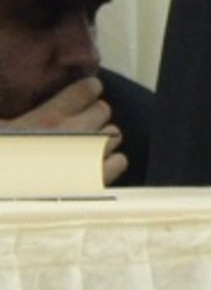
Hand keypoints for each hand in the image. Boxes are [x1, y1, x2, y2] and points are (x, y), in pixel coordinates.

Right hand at [1, 77, 127, 184]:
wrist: (7, 202)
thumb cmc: (4, 158)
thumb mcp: (2, 128)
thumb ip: (11, 115)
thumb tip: (11, 110)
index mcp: (50, 116)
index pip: (90, 87)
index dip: (87, 91)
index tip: (79, 98)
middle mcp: (75, 132)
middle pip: (103, 109)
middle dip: (93, 115)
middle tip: (77, 128)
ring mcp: (90, 156)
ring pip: (113, 134)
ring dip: (101, 139)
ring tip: (83, 149)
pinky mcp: (98, 180)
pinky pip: (120, 162)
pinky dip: (111, 162)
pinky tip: (94, 167)